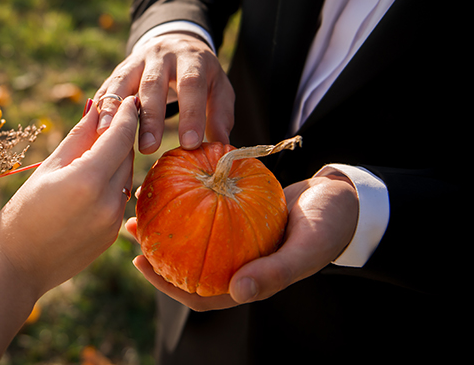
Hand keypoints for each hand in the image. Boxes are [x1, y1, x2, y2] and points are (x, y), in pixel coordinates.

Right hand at [0, 95, 139, 296]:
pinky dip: (111, 187)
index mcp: (89, 179)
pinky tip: (89, 186)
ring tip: (95, 155)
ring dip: (116, 162)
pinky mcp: (113, 235)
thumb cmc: (24, 211)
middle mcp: (109, 201)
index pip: (120, 136)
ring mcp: (113, 221)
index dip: (126, 114)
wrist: (18, 265)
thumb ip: (79, 137)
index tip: (129, 99)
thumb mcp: (48, 168)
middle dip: (120, 137)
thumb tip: (98, 107)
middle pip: (126, 156)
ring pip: (126, 178)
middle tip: (112, 120)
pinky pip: (120, 200)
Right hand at [95, 32, 233, 153]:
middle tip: (148, 148)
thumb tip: (223, 147)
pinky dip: (100, 106)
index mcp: (192, 59)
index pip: (192, 84)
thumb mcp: (219, 87)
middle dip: (151, 117)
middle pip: (154, 84)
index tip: (190, 144)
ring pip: (124, 82)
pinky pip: (108, 86)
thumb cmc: (201, 73)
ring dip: (115, 109)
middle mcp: (162, 55)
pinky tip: (93, 125)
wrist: (175, 41)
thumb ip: (221, 115)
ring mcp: (137, 60)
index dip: (191, 113)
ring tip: (108, 134)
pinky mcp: (120, 69)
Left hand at [126, 173, 358, 309]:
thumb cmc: (329, 224)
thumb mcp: (306, 247)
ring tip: (140, 205)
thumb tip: (237, 293)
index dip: (167, 286)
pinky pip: (206, 209)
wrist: (345, 196)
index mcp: (249, 281)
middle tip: (128, 229)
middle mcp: (237, 263)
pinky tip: (169, 179)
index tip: (141, 262)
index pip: (199, 294)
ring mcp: (236, 240)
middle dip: (156, 254)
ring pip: (193, 236)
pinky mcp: (239, 215)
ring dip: (167, 224)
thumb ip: (275, 271)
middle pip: (187, 266)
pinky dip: (187, 197)